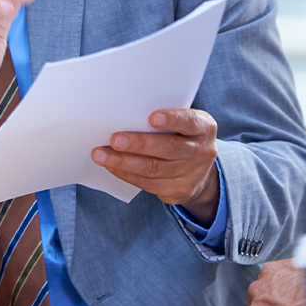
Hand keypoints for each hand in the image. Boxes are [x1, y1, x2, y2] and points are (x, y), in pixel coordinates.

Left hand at [92, 108, 219, 219]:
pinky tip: (111, 166)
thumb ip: (164, 119)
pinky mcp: (179, 190)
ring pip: (154, 169)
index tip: (152, 118)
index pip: (190, 122)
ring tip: (101, 155)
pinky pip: (148, 183)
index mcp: (204, 128)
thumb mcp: (182, 124)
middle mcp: (202, 151)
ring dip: (123, 162)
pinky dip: (126, 174)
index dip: (172, 120)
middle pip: (168, 148)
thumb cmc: (181, 136)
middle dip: (138, 144)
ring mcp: (192, 174)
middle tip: (114, 140)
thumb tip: (124, 114)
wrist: (200, 171)